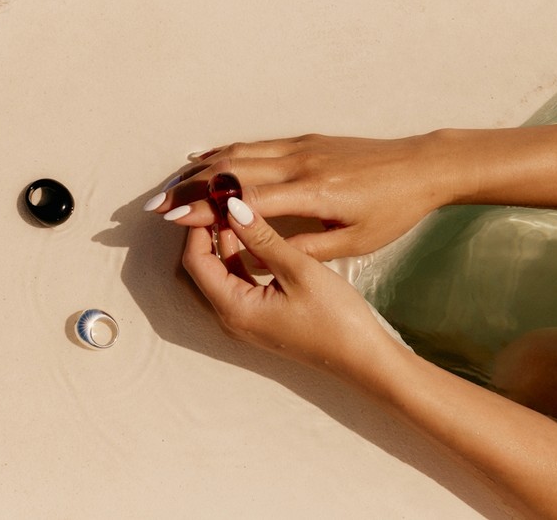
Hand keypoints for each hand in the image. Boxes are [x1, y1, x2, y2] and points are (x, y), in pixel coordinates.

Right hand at [151, 134, 454, 259]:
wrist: (421, 167)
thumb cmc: (392, 210)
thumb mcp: (353, 241)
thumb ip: (302, 246)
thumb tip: (256, 253)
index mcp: (311, 192)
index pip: (245, 200)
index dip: (205, 210)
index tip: (173, 219)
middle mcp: (300, 163)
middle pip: (231, 171)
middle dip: (189, 188)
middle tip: (156, 206)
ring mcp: (301, 146)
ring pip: (238, 152)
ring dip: (200, 169)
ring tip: (170, 186)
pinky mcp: (305, 140)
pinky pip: (255, 144)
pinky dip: (225, 152)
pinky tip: (205, 159)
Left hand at [182, 197, 394, 372]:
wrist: (361, 357)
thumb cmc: (335, 318)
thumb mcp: (298, 269)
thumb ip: (262, 238)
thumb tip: (233, 208)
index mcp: (235, 308)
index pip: (196, 262)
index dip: (198, 228)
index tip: (213, 200)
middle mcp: (232, 317)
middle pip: (203, 268)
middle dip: (208, 233)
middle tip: (223, 200)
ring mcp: (245, 319)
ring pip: (220, 274)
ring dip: (224, 243)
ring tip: (237, 211)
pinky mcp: (259, 318)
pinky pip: (237, 283)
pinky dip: (239, 258)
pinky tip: (253, 238)